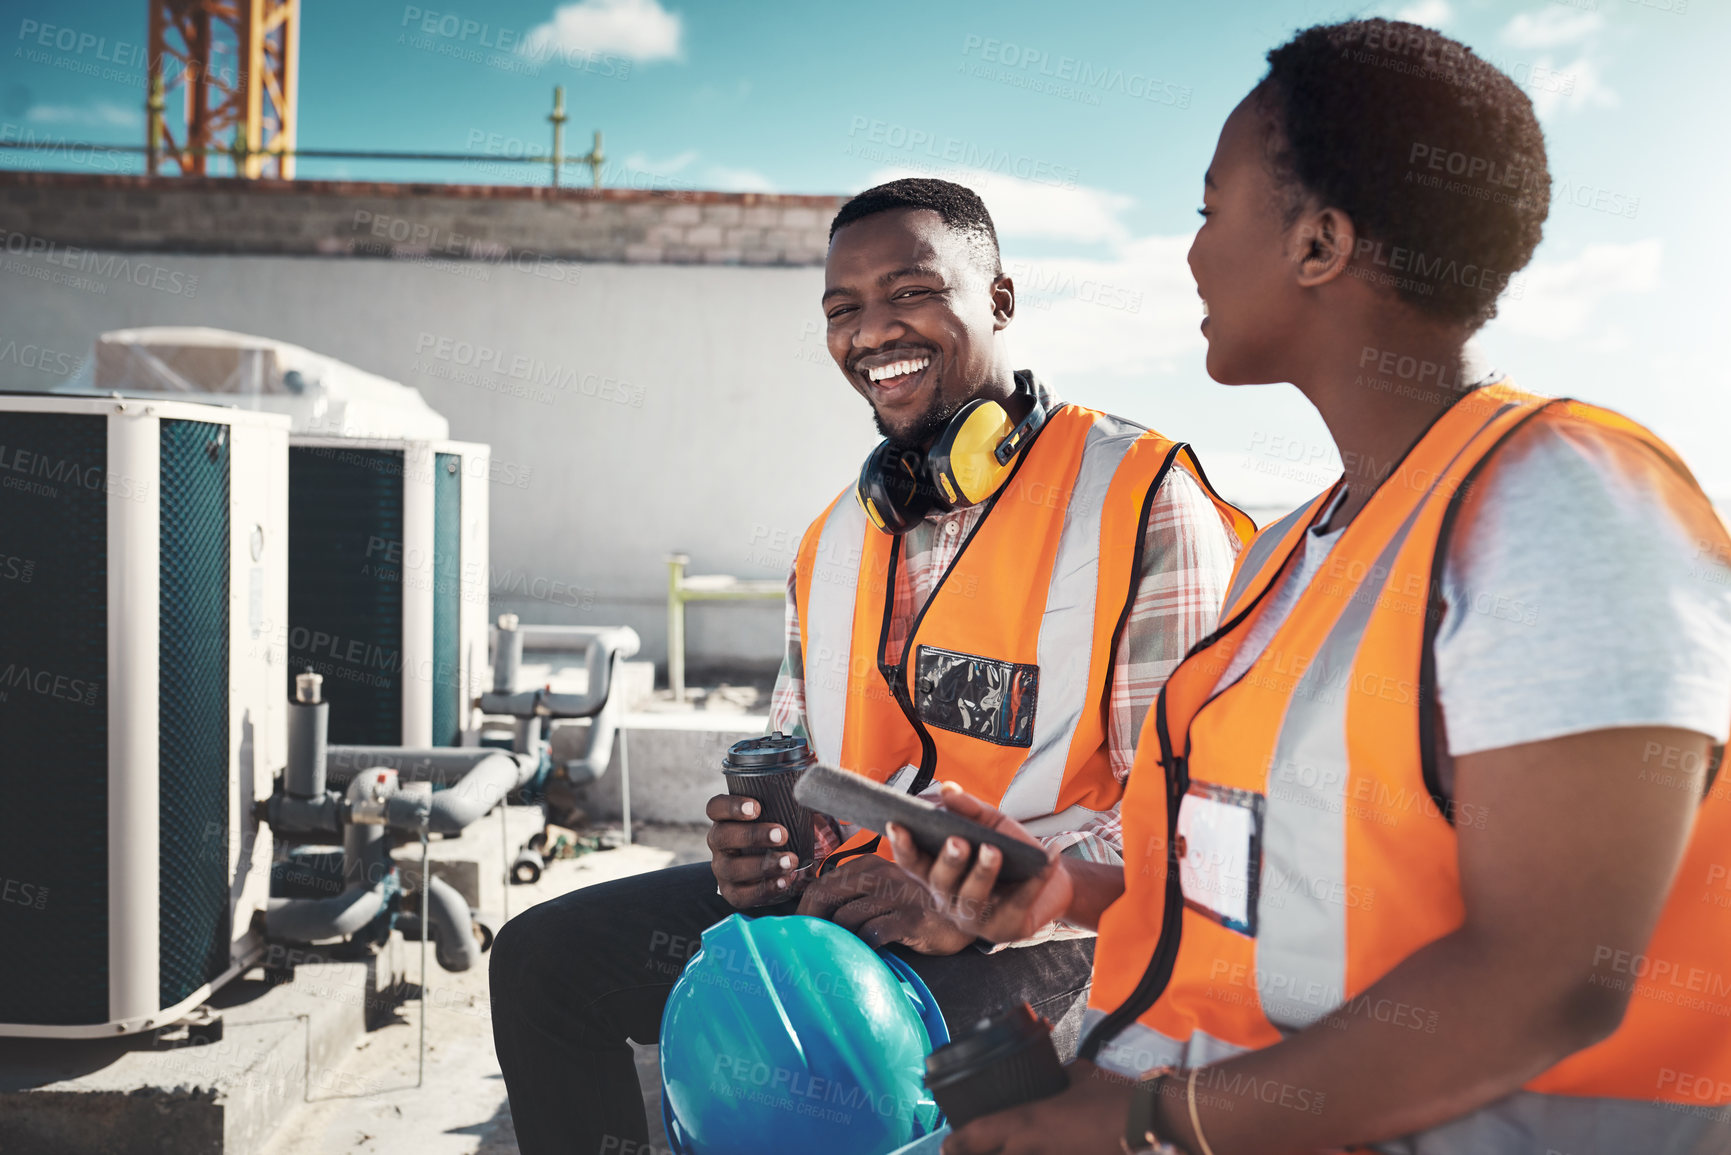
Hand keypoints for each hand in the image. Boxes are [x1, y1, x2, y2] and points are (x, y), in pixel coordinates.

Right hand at [706, 794, 805, 908]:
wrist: (776, 867)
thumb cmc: (778, 832)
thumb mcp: (781, 813)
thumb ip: (793, 797)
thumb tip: (816, 776)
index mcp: (725, 819)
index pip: (715, 808)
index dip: (731, 806)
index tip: (757, 807)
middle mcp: (719, 843)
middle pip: (722, 836)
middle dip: (753, 835)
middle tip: (782, 834)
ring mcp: (723, 869)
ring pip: (732, 868)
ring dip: (763, 864)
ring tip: (791, 861)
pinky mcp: (734, 893)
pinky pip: (743, 894)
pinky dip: (766, 888)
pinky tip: (785, 880)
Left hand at [795, 853, 974, 954]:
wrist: (966, 914)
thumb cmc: (917, 906)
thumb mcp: (885, 891)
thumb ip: (855, 894)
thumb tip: (812, 915)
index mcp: (870, 864)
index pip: (821, 884)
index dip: (804, 910)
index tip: (799, 931)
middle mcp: (882, 873)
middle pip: (826, 897)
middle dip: (812, 925)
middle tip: (807, 947)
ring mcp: (898, 894)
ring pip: (846, 918)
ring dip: (837, 941)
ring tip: (835, 955)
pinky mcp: (912, 917)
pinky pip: (872, 935)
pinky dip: (862, 949)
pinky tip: (864, 957)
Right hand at [885, 782, 1071, 943]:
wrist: (1052, 883)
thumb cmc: (1012, 853)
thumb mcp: (991, 824)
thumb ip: (968, 809)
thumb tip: (947, 790)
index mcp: (938, 874)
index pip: (912, 863)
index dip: (902, 845)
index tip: (896, 823)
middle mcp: (949, 901)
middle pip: (940, 882)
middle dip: (948, 861)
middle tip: (958, 841)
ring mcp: (976, 920)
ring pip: (972, 898)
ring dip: (982, 873)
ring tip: (993, 851)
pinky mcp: (1006, 930)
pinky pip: (1019, 903)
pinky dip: (1035, 880)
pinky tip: (1048, 857)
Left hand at [944, 1059, 1134, 1154]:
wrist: (1155, 1123)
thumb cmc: (1116, 1097)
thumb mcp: (1079, 1074)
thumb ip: (1057, 1073)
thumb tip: (1051, 1069)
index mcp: (1029, 1122)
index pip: (978, 1135)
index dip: (956, 1143)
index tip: (947, 1146)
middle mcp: (1035, 1150)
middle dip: (975, 1154)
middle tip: (965, 1151)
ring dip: (1007, 1154)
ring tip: (1003, 1148)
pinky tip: (1039, 1150)